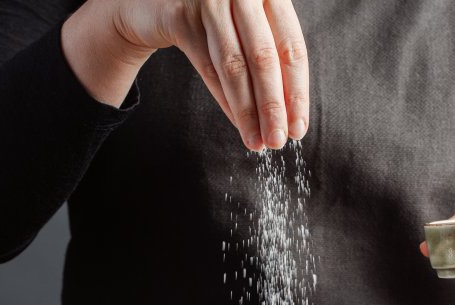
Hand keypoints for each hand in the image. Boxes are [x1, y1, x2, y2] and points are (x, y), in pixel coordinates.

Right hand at [62, 0, 308, 150]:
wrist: (156, 0)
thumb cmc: (215, 14)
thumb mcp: (250, 23)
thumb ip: (270, 54)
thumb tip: (290, 114)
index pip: (291, 47)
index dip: (296, 91)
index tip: (298, 126)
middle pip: (264, 58)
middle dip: (273, 106)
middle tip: (278, 140)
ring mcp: (209, 1)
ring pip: (233, 65)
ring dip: (248, 111)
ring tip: (257, 141)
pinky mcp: (180, 16)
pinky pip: (206, 66)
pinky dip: (225, 99)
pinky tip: (238, 123)